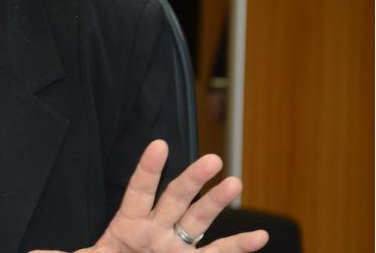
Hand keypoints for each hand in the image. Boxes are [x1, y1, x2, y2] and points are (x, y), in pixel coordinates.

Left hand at [30, 140, 267, 252]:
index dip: (147, 169)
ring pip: (200, 220)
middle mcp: (157, 230)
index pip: (138, 190)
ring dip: (218, 203)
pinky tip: (260, 234)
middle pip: (175, 198)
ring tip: (234, 181)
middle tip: (211, 157)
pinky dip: (240, 246)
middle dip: (192, 179)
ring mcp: (177, 247)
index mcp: (127, 224)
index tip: (158, 144)